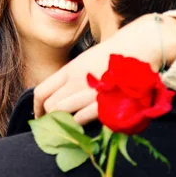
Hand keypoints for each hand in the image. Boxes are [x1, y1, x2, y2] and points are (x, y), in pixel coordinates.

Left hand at [33, 13, 175, 124]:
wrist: (138, 49)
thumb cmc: (112, 57)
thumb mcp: (84, 62)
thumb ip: (69, 79)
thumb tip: (55, 98)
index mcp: (69, 70)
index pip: (41, 92)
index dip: (37, 109)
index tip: (39, 117)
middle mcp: (76, 81)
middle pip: (50, 106)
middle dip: (50, 118)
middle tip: (55, 126)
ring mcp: (90, 92)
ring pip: (62, 113)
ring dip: (64, 123)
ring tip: (69, 127)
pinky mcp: (105, 102)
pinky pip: (82, 119)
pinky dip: (80, 124)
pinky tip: (86, 123)